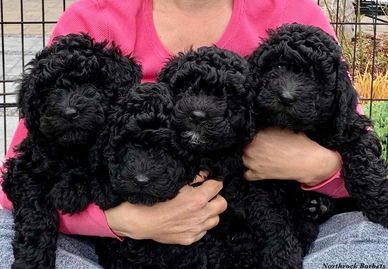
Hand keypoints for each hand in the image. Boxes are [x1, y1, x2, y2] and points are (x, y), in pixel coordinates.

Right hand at [104, 173, 226, 244]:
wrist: (142, 221)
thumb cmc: (156, 200)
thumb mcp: (175, 183)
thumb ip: (194, 178)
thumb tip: (205, 174)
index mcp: (198, 199)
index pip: (218, 186)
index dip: (214, 182)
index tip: (209, 182)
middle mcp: (201, 215)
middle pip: (222, 204)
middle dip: (215, 197)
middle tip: (205, 195)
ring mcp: (196, 228)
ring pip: (215, 219)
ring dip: (210, 212)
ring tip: (198, 208)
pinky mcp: (190, 238)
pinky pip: (204, 230)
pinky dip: (200, 224)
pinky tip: (189, 219)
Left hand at [242, 128, 340, 185]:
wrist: (309, 163)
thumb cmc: (299, 144)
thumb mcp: (284, 129)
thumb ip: (270, 128)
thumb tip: (264, 125)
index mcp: (258, 134)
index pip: (249, 131)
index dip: (254, 133)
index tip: (258, 135)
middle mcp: (252, 148)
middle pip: (244, 144)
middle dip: (251, 144)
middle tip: (260, 145)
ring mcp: (253, 163)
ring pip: (244, 158)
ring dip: (249, 156)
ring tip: (259, 156)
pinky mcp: (258, 175)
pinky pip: (246, 174)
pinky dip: (250, 171)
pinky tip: (256, 168)